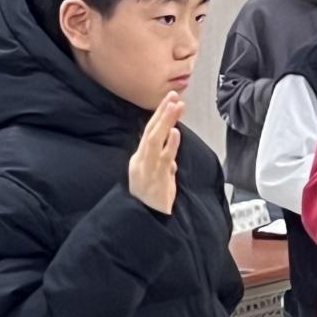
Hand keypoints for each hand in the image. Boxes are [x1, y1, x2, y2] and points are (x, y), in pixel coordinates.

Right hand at [129, 92, 182, 214]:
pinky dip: (170, 145)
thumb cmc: (150, 204)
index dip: (159, 116)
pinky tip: (176, 132)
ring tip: (176, 106)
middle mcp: (140, 161)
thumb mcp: (158, 181)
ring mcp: (146, 168)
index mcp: (139, 160)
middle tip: (173, 95)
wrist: (144, 221)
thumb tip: (172, 160)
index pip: (149, 133)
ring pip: (155, 140)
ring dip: (166, 122)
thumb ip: (164, 168)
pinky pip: (163, 158)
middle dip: (162, 112)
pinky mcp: (155, 178)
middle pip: (151, 131)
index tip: (169, 101)